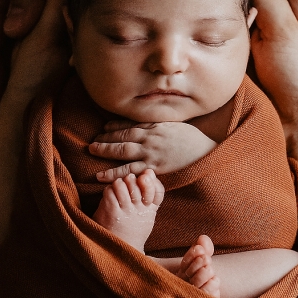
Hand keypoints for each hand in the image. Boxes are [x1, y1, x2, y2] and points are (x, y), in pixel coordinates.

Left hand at [89, 120, 217, 181]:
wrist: (205, 152)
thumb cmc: (192, 138)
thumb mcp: (175, 124)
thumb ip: (159, 123)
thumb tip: (147, 121)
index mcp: (155, 126)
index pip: (130, 124)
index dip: (115, 126)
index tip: (104, 127)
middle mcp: (150, 137)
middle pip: (123, 136)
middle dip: (106, 137)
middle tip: (92, 141)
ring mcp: (150, 152)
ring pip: (123, 151)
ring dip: (105, 150)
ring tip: (91, 151)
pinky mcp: (153, 168)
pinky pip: (130, 171)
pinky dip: (115, 173)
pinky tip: (101, 176)